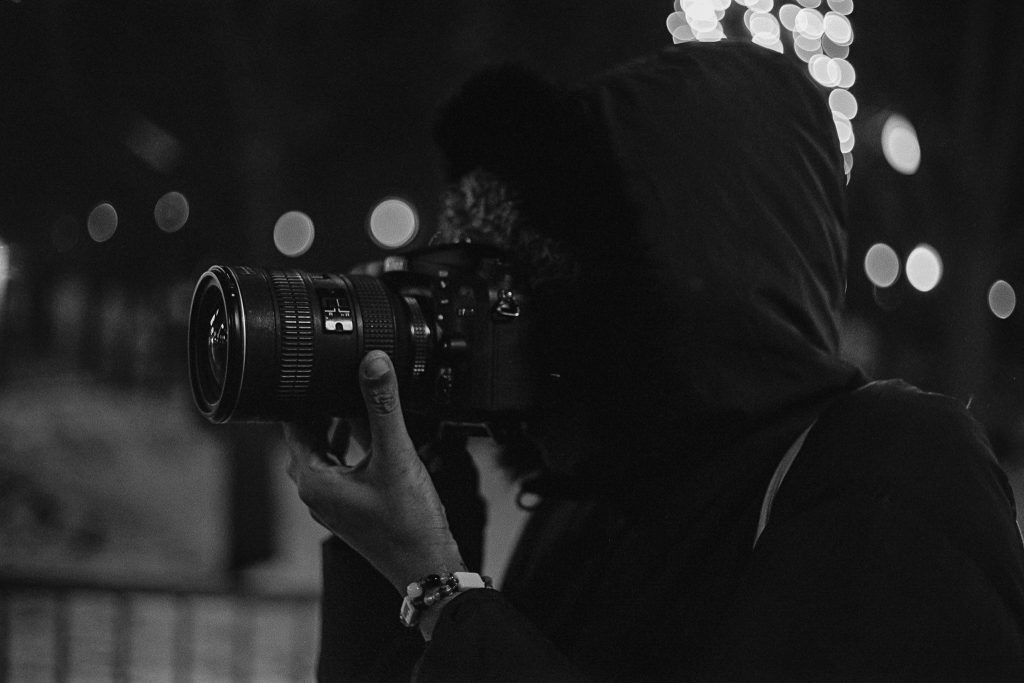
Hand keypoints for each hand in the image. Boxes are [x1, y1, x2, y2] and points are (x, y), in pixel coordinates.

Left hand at [284, 350, 465, 594]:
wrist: (427, 568)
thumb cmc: (408, 524)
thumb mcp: (396, 455)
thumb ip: (383, 405)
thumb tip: (373, 362)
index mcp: (314, 480)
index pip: (291, 426)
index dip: (300, 396)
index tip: (311, 369)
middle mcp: (315, 494)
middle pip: (304, 439)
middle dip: (317, 410)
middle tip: (334, 380)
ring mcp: (331, 505)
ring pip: (321, 455)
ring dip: (332, 430)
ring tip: (349, 403)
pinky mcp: (349, 510)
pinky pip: (337, 470)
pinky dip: (347, 449)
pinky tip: (369, 440)